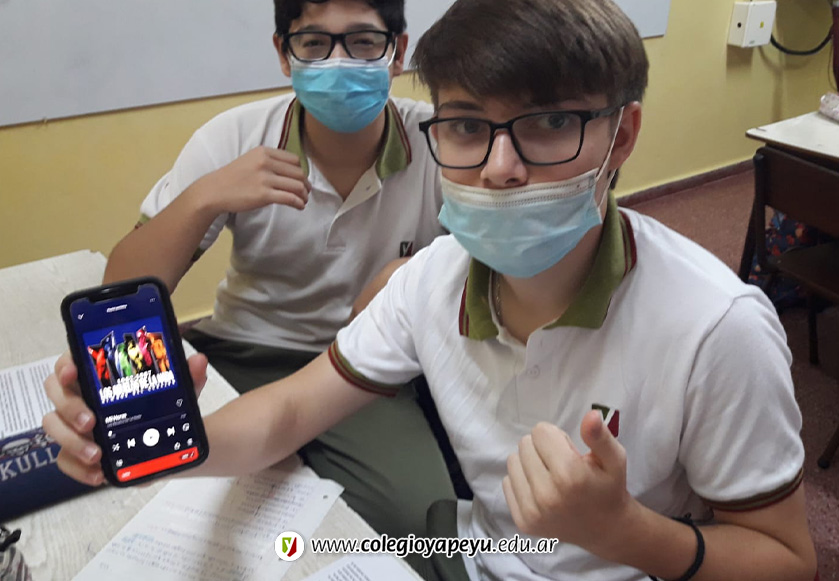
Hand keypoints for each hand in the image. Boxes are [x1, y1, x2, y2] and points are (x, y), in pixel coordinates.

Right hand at [42, 351, 208, 485]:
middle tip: (91, 423)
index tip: (72, 372)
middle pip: (56, 393)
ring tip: (97, 454)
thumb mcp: (178, 390)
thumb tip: (199, 361)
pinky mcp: (76, 450)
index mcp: (98, 374)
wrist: (166, 439)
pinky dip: (77, 468)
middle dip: (69, 407)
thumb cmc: (161, 405)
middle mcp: (80, 395)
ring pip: (54, 426)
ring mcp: (74, 424)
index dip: (65, 365)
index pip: (71, 362)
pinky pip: (64, 459)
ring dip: (71, 441)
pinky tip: (98, 474)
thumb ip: (188, 376)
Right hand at [189, 146, 310, 214]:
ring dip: (304, 195)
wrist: (214, 190)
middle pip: (298, 173)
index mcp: (264, 152)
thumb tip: (292, 170)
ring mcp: (265, 179)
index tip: (301, 180)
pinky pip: (290, 198)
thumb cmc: (233, 177)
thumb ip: (269, 161)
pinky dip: (299, 203)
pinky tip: (300, 206)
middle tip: (306, 192)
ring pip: (297, 186)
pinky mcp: (264, 195)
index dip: (301, 171)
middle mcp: (266, 163)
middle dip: (305, 184)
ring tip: (303, 201)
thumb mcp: (251, 160)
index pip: (294, 160)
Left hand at [502, 410, 635, 555]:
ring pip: (512, 462)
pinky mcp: (523, 522)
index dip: (556, 437)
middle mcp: (547, 495)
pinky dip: (522, 481)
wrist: (606, 530)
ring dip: (529, 463)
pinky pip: (507, 483)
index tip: (569, 451)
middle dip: (542, 448)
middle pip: (525, 444)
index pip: (540, 431)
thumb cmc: (608, 487)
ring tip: (550, 475)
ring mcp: (532, 511)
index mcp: (570, 475)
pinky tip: (541, 490)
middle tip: (561, 464)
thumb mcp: (615, 459)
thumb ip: (600, 436)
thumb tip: (591, 415)